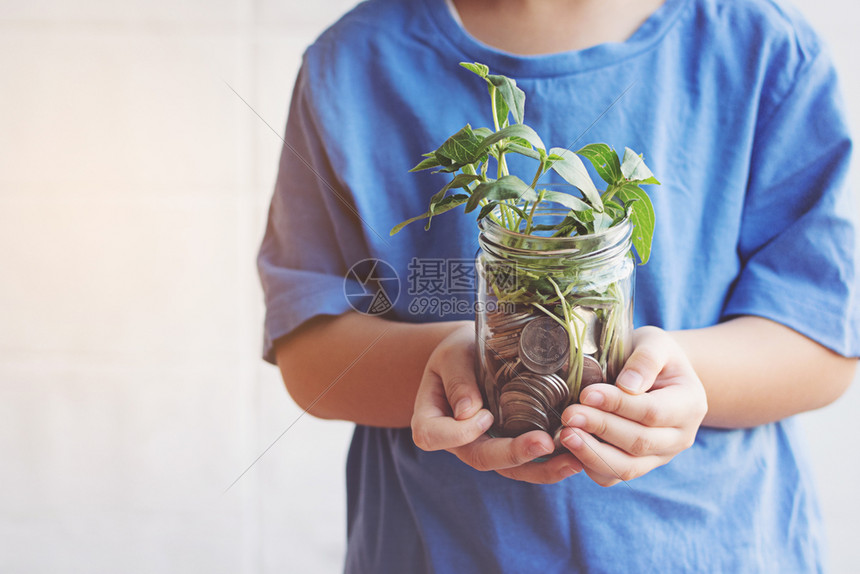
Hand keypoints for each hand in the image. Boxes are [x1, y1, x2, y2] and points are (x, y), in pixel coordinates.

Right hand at [411, 322, 582, 483]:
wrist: (473, 355)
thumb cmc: (457, 352)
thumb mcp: (451, 355)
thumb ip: (457, 379)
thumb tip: (468, 411)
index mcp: (431, 421)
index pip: (434, 436)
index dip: (459, 432)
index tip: (484, 414)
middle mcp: (458, 442)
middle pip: (480, 458)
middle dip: (514, 454)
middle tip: (543, 443)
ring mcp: (487, 448)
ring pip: (510, 470)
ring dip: (542, 468)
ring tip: (572, 461)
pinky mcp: (511, 446)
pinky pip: (529, 464)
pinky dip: (552, 462)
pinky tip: (576, 457)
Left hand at [558, 326, 707, 485]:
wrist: (655, 373)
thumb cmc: (653, 355)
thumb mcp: (655, 344)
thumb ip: (646, 360)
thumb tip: (628, 385)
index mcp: (689, 405)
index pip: (653, 412)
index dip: (619, 405)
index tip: (587, 394)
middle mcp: (679, 437)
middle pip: (639, 442)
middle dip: (601, 428)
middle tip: (569, 415)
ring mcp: (659, 457)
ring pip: (627, 468)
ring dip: (592, 453)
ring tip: (564, 436)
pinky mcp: (637, 466)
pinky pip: (613, 477)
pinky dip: (589, 466)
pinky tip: (568, 449)